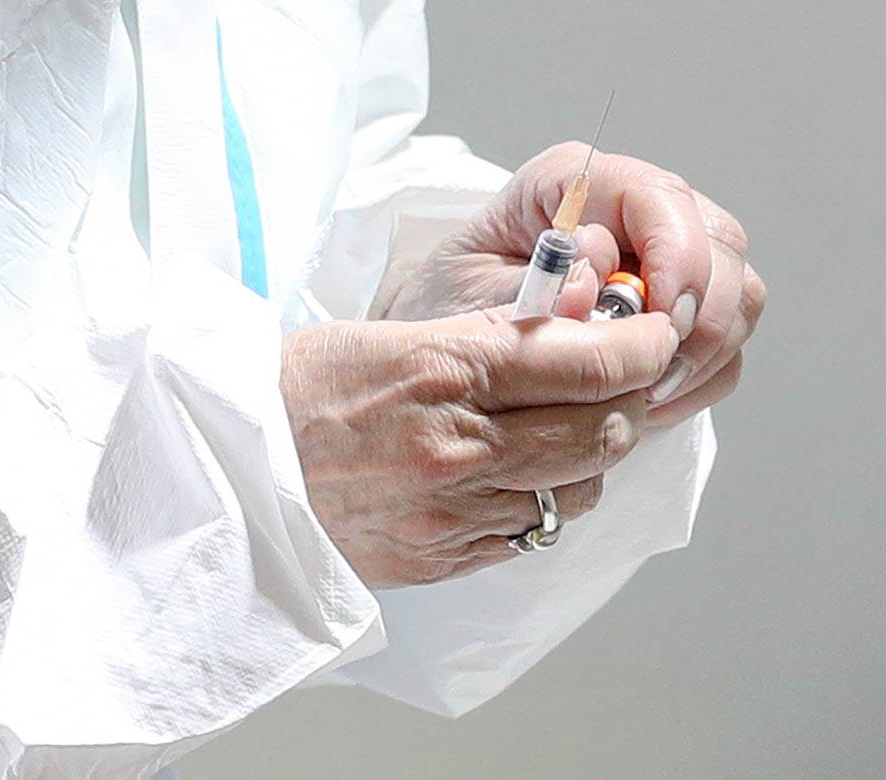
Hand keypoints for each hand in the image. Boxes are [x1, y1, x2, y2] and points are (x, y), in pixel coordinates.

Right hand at [281, 306, 678, 587]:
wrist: (229, 476)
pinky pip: (532, 531)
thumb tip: (576, 315)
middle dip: (629, 399)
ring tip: (562, 428)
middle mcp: (459, 448)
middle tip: (617, 378)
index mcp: (444, 372)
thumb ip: (491, 330)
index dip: (644, 343)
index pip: (589, 361)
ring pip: (580, 488)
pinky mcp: (444, 559)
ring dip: (592, 455)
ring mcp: (453, 514)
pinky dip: (545, 498)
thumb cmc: (301, 389)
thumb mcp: (392, 332)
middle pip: (604, 430)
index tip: (657, 331)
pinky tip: (518, 475)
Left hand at [372, 142, 766, 427]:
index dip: (677, 257)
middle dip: (697, 318)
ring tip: (642, 393)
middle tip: (650, 374)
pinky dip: (699, 378)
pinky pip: (726, 342)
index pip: (659, 197)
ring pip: (737, 293)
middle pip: (719, 243)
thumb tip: (592, 283)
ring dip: (701, 354)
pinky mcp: (679, 310)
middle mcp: (633, 212)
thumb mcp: (468, 298)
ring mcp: (666, 259)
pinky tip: (649, 398)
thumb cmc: (450, 311)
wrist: (448, 349)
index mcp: (575, 185)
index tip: (660, 319)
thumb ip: (531, 291)